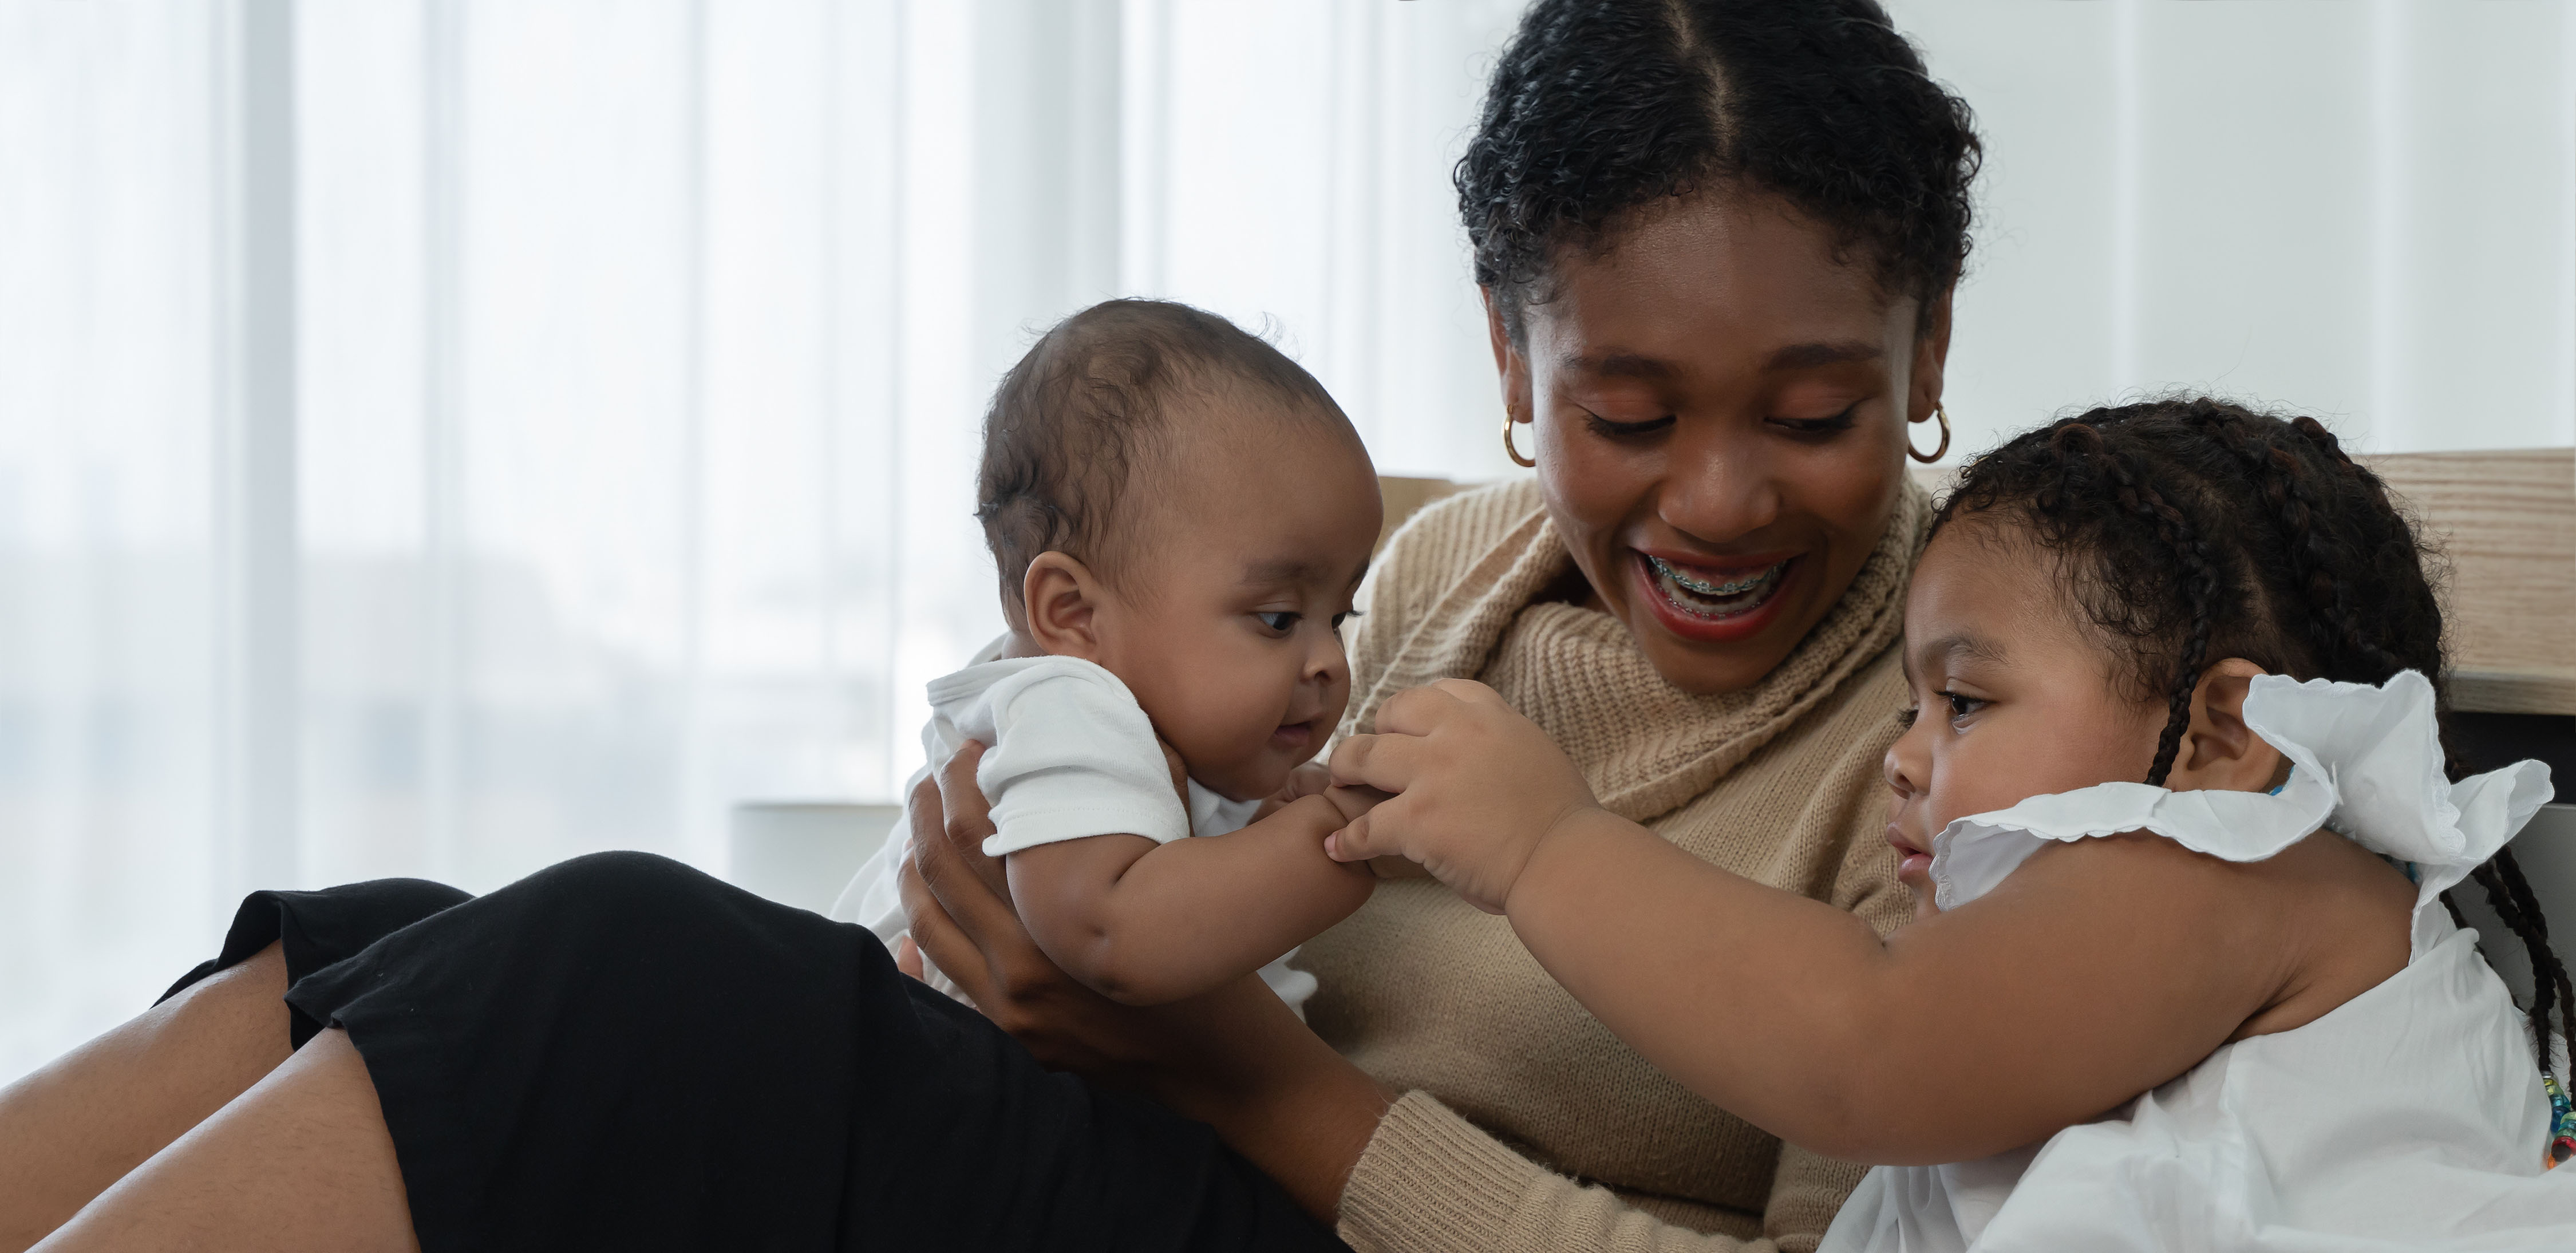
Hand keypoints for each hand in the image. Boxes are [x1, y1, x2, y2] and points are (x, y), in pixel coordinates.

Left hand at [896, 742, 1391, 1219]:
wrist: (1222, 1068)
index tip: (970, 747)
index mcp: (1060, 920)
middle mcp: (1022, 968)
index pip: (980, 832)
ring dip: (914, 870)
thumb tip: (1111, 733)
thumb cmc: (1211, 968)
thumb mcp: (1182, 875)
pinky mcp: (1013, 1038)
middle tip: (931, 775)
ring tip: (919, 831)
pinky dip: (918, 950)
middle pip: (942, 870)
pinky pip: (942, 984)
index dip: (964, 780)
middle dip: (928, 812)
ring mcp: (1010, 1010)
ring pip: (929, 925)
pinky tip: (906, 932)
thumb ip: (1145, 801)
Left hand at [1324, 678, 1600, 912]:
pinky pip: (1364, 826)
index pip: (1439, 691)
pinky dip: (1346, 840)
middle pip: (1392, 712)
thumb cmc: (1562, 821)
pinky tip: (1336, 848)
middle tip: (1367, 757)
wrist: (1565, 860)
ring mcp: (1432, 774)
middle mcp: (1457, 734)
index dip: (1413, 710)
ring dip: (1344, 770)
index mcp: (1490, 717)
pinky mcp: (1416, 819)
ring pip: (1362, 756)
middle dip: (1375, 733)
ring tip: (1338, 785)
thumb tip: (1485, 756)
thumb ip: (1502, 744)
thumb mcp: (1537, 754)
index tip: (1404, 726)